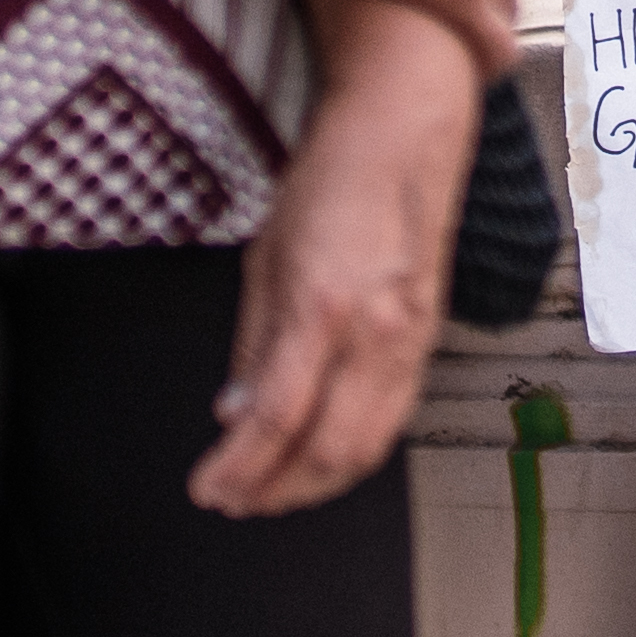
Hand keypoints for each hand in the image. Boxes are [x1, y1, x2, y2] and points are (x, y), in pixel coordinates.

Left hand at [195, 65, 475, 513]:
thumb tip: (232, 413)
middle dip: (276, 490)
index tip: (207, 487)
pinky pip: (393, 419)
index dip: (237, 467)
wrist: (405, 136)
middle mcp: (375, 334)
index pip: (275, 418)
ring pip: (368, 447)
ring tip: (272, 492)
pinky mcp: (428, 342)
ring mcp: (411, 342)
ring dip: (317, 483)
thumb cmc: (333, 180)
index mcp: (323, 307)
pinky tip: (322, 456)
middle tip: (234, 500)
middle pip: (327, 450)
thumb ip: (252, 345)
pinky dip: (354, 453)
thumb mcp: (265, 258)